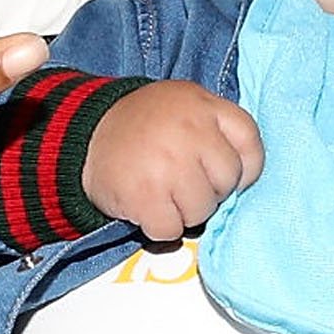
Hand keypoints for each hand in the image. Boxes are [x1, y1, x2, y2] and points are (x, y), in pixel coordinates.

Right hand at [82, 83, 264, 242]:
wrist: (84, 134)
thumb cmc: (143, 128)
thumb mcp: (185, 107)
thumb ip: (216, 129)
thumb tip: (243, 178)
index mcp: (203, 105)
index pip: (249, 141)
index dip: (245, 168)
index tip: (225, 176)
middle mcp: (188, 130)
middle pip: (227, 181)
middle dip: (209, 190)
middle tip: (182, 182)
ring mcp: (166, 163)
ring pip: (202, 210)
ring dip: (184, 212)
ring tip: (163, 193)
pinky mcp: (143, 194)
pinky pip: (171, 229)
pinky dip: (159, 227)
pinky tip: (147, 207)